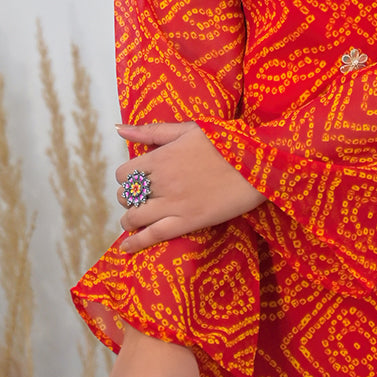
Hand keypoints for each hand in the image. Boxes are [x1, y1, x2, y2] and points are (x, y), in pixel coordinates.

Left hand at [115, 121, 261, 252]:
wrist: (257, 163)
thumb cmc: (226, 141)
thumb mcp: (188, 129)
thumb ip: (152, 131)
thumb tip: (119, 129)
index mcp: (161, 157)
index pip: (124, 173)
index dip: (127, 177)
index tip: (138, 178)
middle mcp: (161, 182)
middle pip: (126, 195)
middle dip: (129, 197)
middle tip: (142, 197)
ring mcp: (173, 204)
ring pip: (134, 217)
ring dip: (130, 218)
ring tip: (136, 218)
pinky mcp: (188, 221)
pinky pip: (153, 235)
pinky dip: (136, 242)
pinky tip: (126, 247)